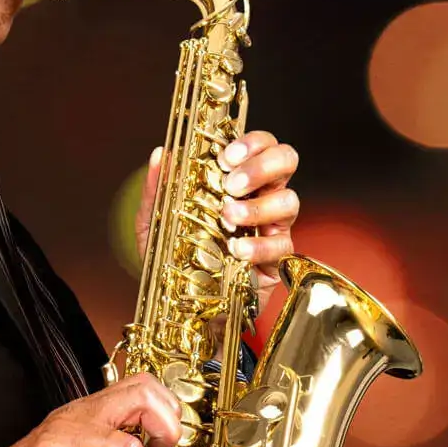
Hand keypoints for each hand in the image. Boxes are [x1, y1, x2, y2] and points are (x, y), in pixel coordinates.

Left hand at [134, 131, 300, 307]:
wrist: (186, 304)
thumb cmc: (176, 256)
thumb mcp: (157, 220)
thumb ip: (157, 187)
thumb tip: (161, 154)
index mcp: (237, 178)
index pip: (261, 144)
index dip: (251, 142)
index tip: (225, 157)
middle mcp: (261, 195)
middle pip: (286, 160)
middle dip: (262, 166)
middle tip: (232, 184)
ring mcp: (273, 226)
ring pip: (290, 200)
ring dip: (259, 206)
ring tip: (229, 217)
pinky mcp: (276, 258)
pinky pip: (281, 245)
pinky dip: (259, 245)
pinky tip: (236, 250)